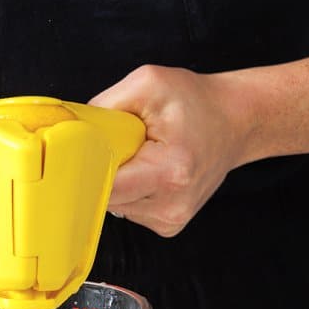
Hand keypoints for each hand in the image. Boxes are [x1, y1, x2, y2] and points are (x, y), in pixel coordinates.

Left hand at [90, 65, 249, 236]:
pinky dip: (130, 190)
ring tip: (140, 157)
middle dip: (101, 170)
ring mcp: (171, 219)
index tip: (78, 155)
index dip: (85, 169)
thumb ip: (104, 107)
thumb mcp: (148, 83)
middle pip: (105, 198)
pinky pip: (128, 210)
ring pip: (114, 206)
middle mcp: (172, 204)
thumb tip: (72, 129)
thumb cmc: (196, 102)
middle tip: (120, 145)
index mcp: (169, 171)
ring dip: (117, 181)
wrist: (236, 122)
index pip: (104, 186)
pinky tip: (147, 171)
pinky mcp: (168, 225)